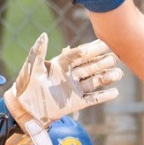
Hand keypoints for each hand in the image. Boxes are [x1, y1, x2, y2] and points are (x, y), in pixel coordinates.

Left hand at [2, 35, 123, 144]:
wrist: (24, 109)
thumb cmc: (25, 87)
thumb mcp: (32, 68)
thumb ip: (38, 51)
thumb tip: (44, 35)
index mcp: (60, 65)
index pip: (78, 55)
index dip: (90, 49)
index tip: (103, 44)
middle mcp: (70, 76)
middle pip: (90, 66)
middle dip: (102, 62)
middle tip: (114, 57)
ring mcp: (74, 89)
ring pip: (94, 81)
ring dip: (106, 77)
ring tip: (119, 73)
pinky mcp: (76, 103)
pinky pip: (93, 99)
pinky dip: (104, 96)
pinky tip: (115, 92)